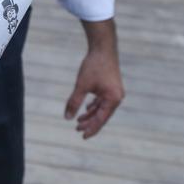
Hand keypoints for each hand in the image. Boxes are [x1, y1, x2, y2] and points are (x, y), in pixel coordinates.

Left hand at [65, 22, 123, 139]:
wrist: (102, 48)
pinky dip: (94, 106)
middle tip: (77, 129)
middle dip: (90, 123)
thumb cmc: (94, 66)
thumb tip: (67, 118)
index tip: (82, 136)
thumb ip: (74, 102)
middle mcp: (117, 98)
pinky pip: (102, 101)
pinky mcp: (111, 87)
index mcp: (113, 99)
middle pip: (102, 115)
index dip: (91, 129)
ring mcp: (115, 92)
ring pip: (102, 108)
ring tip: (79, 120)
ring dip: (91, 114)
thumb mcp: (82, 85)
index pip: (101, 119)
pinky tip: (87, 109)